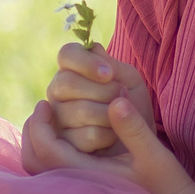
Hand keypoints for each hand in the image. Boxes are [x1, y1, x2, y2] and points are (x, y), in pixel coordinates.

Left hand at [21, 94, 194, 193]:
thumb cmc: (167, 182)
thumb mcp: (153, 153)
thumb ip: (133, 128)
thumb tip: (117, 101)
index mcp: (88, 179)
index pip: (47, 151)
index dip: (42, 124)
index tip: (47, 103)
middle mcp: (77, 189)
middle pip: (34, 162)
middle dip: (33, 133)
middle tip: (43, 109)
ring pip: (39, 169)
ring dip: (38, 142)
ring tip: (49, 120)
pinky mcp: (82, 192)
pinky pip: (50, 171)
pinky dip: (46, 151)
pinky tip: (61, 135)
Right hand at [42, 41, 154, 156]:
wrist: (138, 139)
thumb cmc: (131, 105)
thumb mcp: (129, 81)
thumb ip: (112, 65)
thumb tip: (93, 48)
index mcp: (72, 69)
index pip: (66, 54)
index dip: (86, 62)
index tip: (109, 74)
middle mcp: (58, 91)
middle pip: (66, 82)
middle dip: (103, 91)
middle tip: (122, 95)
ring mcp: (56, 118)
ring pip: (78, 110)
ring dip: (109, 114)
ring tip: (120, 116)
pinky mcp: (63, 145)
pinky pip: (84, 137)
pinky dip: (107, 136)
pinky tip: (113, 135)